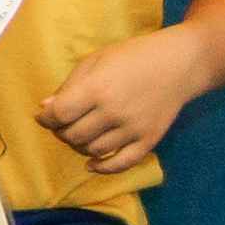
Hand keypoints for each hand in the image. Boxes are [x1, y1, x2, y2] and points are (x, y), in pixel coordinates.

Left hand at [30, 23, 206, 174]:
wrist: (179, 64)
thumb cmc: (133, 56)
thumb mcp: (96, 60)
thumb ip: (70, 85)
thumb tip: (46, 109)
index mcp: (97, 88)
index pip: (59, 115)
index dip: (46, 119)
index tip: (45, 117)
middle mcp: (113, 112)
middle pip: (73, 135)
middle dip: (61, 132)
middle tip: (64, 125)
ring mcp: (132, 129)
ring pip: (92, 151)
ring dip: (80, 146)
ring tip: (80, 135)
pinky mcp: (149, 140)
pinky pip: (121, 164)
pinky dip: (103, 168)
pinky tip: (92, 164)